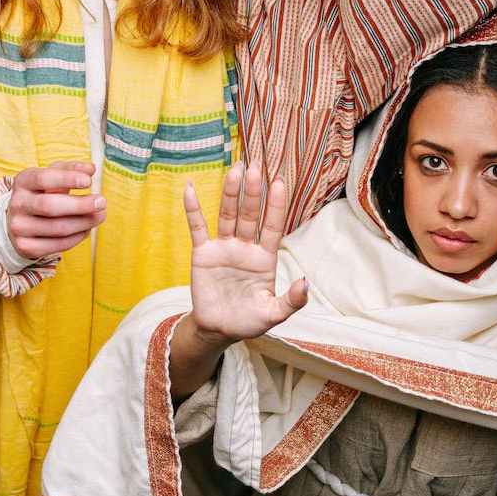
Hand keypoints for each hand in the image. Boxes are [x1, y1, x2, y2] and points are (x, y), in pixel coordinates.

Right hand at [7, 161, 105, 259]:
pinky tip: (86, 229)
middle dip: (80, 205)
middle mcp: (17, 204)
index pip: (43, 179)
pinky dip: (77, 237)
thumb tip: (91, 169)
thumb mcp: (52, 176)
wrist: (19, 221)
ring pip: (58, 228)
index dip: (67, 179)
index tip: (89, 181)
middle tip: (102, 202)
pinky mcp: (25, 246)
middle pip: (50, 206)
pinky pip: (58, 245)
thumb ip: (71, 169)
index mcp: (23, 181)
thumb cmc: (41, 194)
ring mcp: (19, 227)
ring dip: (84, 222)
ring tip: (100, 215)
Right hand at [184, 162, 307, 350]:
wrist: (218, 330)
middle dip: (254, 191)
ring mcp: (223, 248)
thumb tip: (305, 282)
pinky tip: (191, 188)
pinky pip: (197, 227)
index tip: (280, 183)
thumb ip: (292, 301)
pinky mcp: (202, 253)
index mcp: (264, 259)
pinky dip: (193, 208)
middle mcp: (244, 247)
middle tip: (256, 165)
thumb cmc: (249, 321)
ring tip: (235, 169)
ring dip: (230, 193)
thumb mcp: (274, 314)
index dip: (276, 206)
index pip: (272, 226)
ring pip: (228, 215)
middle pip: (250, 214)